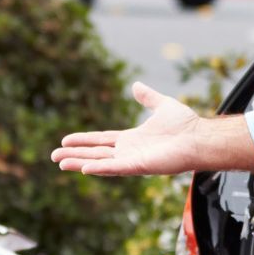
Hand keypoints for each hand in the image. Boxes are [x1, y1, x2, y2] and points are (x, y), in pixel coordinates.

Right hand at [53, 82, 202, 176]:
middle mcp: (129, 151)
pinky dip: (100, 168)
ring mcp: (133, 160)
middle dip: (75, 154)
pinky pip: (116, 168)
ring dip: (80, 162)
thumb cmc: (185, 125)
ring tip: (60, 163)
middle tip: (55, 156)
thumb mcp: (162, 105)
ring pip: (100, 162)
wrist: (199, 137)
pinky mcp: (140, 166)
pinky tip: (84, 168)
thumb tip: (136, 86)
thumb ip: (147, 97)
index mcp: (132, 139)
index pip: (102, 140)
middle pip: (96, 153)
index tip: (66, 140)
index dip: (84, 140)